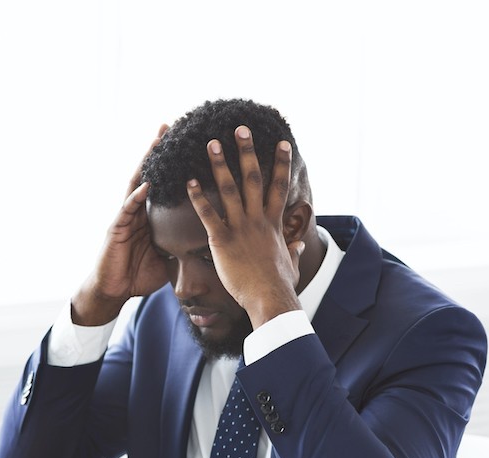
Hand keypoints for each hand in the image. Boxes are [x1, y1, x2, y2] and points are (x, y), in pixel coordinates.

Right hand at [72, 125, 170, 325]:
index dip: (171, 165)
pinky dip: (137, 195)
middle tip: (168, 126)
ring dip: (146, 163)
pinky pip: (128, 208)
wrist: (113, 292)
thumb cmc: (137, 277)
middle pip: (148, 175)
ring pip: (137, 184)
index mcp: (149, 218)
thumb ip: (181, 247)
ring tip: (156, 142)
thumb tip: (204, 244)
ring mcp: (125, 218)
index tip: (184, 143)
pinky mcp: (116, 229)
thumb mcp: (167, 260)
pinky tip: (146, 183)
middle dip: (156, 151)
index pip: (162, 184)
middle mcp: (136, 212)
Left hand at [185, 126, 301, 328]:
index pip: (279, 186)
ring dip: (219, 164)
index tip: (281, 143)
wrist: (269, 297)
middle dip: (247, 151)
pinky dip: (197, 197)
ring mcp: (240, 227)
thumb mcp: (291, 264)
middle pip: (253, 177)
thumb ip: (293, 251)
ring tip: (211, 143)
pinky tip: (188, 182)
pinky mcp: (222, 240)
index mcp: (274, 223)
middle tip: (240, 128)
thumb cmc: (280, 285)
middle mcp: (258, 219)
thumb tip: (300, 246)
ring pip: (229, 189)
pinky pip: (208, 214)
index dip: (281, 163)